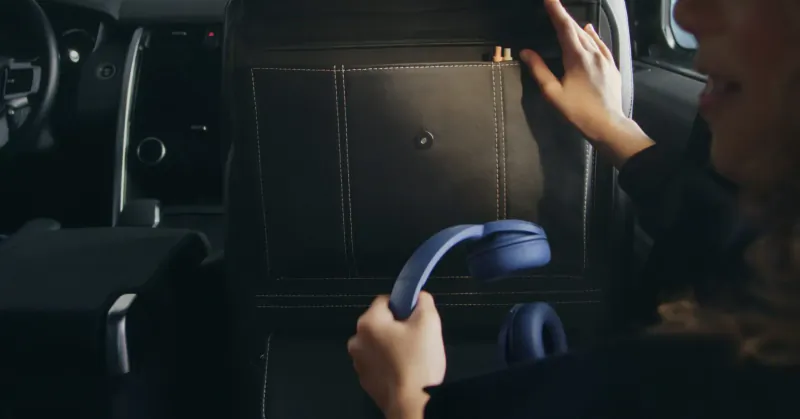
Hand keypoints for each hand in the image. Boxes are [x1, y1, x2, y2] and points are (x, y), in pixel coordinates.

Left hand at [348, 292, 446, 418]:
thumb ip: (423, 301)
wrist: (412, 403)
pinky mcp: (364, 379)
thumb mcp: (429, 322)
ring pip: (379, 343)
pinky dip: (389, 363)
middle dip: (398, 327)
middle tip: (417, 338)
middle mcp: (357, 340)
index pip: (385, 300)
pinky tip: (404, 370)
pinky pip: (378, 362)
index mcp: (368, 322)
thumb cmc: (418, 361)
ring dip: (392, 345)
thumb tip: (418, 296)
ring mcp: (358, 362)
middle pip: (381, 322)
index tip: (416, 318)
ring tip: (411, 357)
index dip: (404, 306)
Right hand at [520, 0, 624, 142]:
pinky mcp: (612, 67)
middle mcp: (593, 53)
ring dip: (576, 26)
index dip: (556, 11)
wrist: (608, 125)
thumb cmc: (577, 111)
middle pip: (576, 29)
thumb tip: (526, 52)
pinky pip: (601, 44)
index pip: (564, 28)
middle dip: (564, 17)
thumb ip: (539, 70)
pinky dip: (593, 35)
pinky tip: (590, 31)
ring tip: (566, 19)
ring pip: (589, 36)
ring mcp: (605, 59)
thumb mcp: (553, 93)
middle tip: (553, 7)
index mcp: (577, 57)